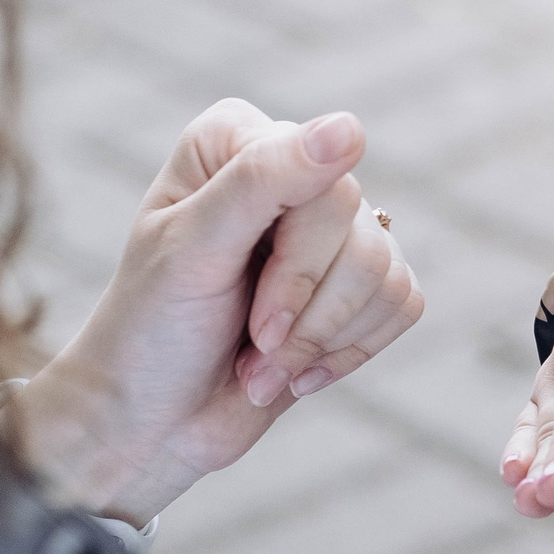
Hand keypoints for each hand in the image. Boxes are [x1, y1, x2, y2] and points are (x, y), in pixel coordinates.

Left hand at [6, 99, 425, 525]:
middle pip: (360, 231)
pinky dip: (351, 350)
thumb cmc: (152, 330)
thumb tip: (350, 128)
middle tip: (255, 342)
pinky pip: (404, 301)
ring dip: (321, 339)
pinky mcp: (357, 282)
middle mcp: (290, 171)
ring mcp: (327, 228)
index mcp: (240, 140)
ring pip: (386, 269)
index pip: (325, 181)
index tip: (250, 312)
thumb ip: (264, 180)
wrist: (149, 424)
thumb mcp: (193, 250)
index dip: (300, 259)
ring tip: (265, 364)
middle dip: (307, 309)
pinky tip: (298, 369)